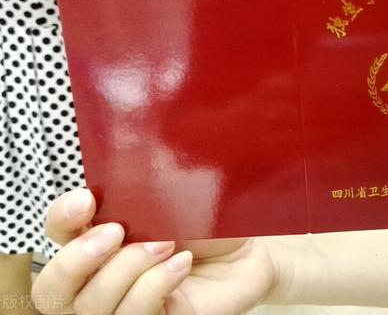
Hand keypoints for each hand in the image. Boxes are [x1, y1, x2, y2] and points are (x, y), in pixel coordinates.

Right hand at [32, 189, 276, 314]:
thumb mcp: (172, 198)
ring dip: (128, 268)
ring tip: (166, 244)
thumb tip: (117, 173)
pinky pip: (136, 314)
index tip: (87, 200)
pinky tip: (181, 263)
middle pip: (53, 288)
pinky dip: (155, 285)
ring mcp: (124, 304)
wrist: (248, 251)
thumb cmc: (208, 223)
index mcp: (99, 238)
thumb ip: (138, 192)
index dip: (61, 218)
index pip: (58, 233)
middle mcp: (102, 276)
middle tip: (117, 231)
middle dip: (78, 258)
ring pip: (93, 305)